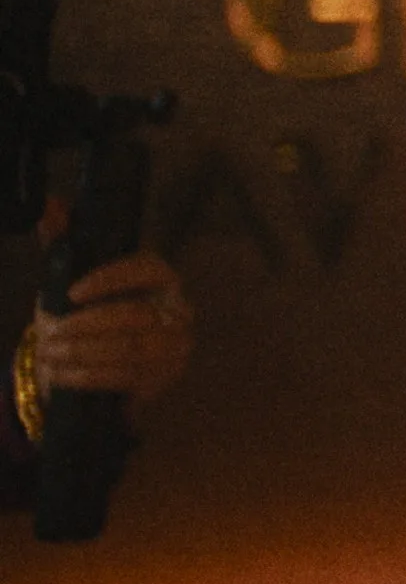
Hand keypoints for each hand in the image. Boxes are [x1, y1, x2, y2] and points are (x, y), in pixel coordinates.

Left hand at [32, 252, 192, 409]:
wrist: (108, 364)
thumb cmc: (93, 313)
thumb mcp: (76, 278)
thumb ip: (65, 244)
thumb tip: (52, 206)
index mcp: (162, 279)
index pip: (148, 269)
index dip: (112, 279)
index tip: (73, 293)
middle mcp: (178, 310)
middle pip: (136, 314)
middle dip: (86, 324)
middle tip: (50, 331)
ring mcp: (176, 345)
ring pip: (130, 348)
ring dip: (83, 353)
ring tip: (50, 354)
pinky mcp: (165, 377)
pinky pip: (125, 377)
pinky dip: (88, 376)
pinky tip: (62, 375)